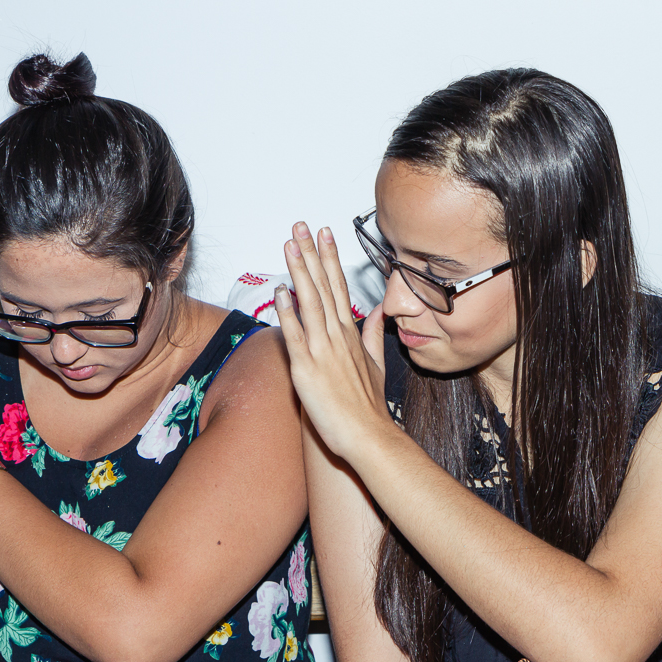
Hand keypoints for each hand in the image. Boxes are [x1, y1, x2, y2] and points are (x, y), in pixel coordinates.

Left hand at [274, 222, 390, 459]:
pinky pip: (296, 335)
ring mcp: (323, 351)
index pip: (339, 286)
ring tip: (290, 245)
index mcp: (351, 334)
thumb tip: (380, 312)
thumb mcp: (377, 364)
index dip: (330, 258)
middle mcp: (338, 336)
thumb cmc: (369, 406)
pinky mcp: (308, 369)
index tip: (324, 233)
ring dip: (300, 272)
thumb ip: (375, 334)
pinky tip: (281, 292)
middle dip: (312, 253)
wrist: (368, 436)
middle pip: (324, 286)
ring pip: (310, 303)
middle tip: (302, 225)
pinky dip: (288, 313)